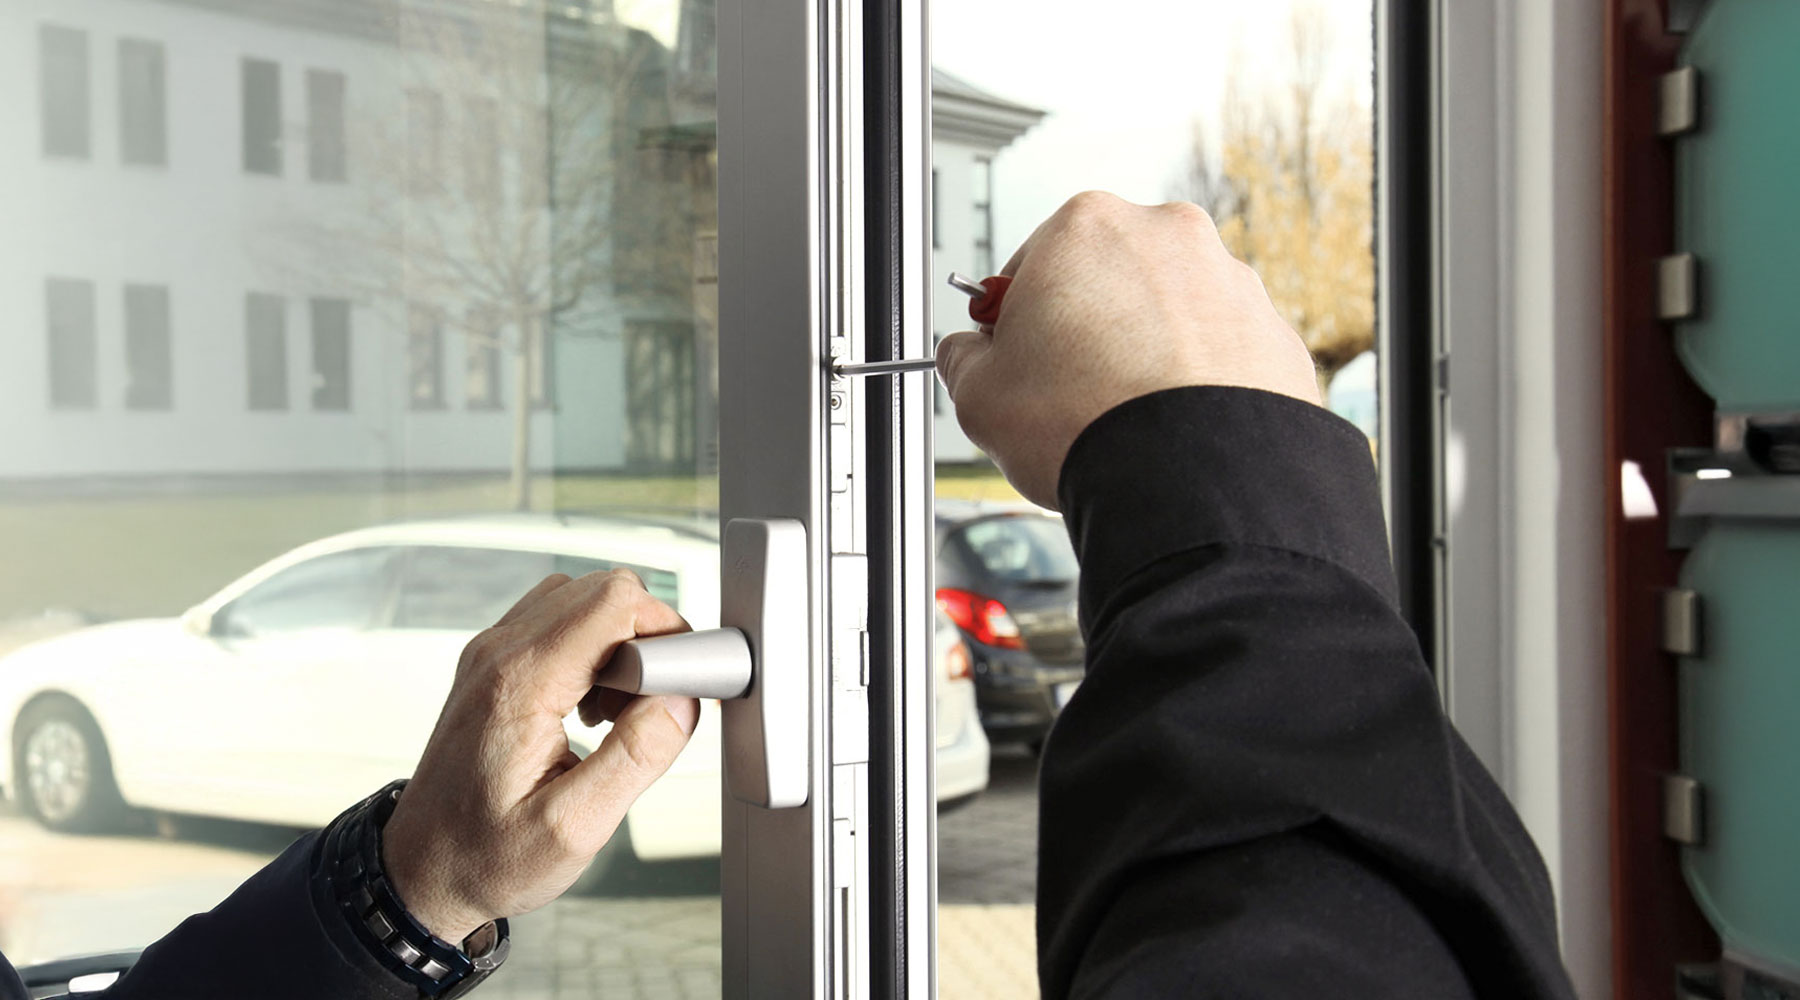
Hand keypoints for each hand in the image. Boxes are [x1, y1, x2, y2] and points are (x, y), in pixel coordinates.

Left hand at [381, 569, 700, 943]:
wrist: (422, 869)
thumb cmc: (486, 856)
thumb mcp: (574, 828)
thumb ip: (635, 756)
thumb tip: (681, 698)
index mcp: (520, 683)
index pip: (615, 601)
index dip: (664, 636)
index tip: (671, 691)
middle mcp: (500, 652)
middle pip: (604, 590)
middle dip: (648, 639)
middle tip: (646, 706)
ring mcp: (492, 652)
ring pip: (584, 599)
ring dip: (620, 643)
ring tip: (616, 710)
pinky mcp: (495, 663)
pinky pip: (561, 622)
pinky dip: (594, 651)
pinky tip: (592, 706)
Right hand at [935, 191, 1320, 508]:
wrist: (1193, 481)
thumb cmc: (1086, 425)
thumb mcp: (977, 395)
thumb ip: (962, 360)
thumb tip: (963, 356)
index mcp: (1087, 226)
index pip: (1031, 264)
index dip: (1016, 321)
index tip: (1016, 359)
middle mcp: (1168, 236)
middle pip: (1107, 280)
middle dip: (1086, 329)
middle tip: (1067, 392)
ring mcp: (1231, 281)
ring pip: (1169, 315)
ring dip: (1145, 354)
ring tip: (1123, 419)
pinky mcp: (1274, 335)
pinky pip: (1219, 355)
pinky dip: (1197, 384)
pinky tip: (1172, 430)